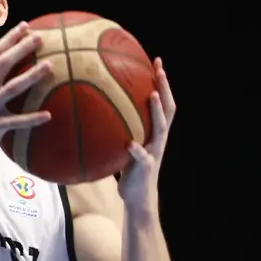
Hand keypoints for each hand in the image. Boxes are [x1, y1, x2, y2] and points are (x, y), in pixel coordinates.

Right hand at [0, 22, 53, 157]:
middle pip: (2, 64)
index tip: (26, 26)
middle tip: (40, 37)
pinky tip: (48, 116)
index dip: (10, 38)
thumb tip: (11, 70)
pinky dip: (31, 119)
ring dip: (30, 76)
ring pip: (10, 88)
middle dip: (21, 48)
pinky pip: (14, 122)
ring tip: (49, 66)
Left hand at [119, 57, 175, 211]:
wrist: (137, 198)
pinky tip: (130, 143)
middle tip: (159, 68)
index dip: (162, 83)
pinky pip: (142, 157)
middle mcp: (158, 139)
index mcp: (154, 132)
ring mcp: (154, 152)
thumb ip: (117, 128)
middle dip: (165, 87)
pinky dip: (138, 150)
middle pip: (168, 109)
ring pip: (161, 128)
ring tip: (151, 95)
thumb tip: (93, 108)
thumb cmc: (128, 169)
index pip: (163, 102)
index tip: (156, 61)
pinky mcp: (145, 169)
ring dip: (156, 111)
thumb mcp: (123, 144)